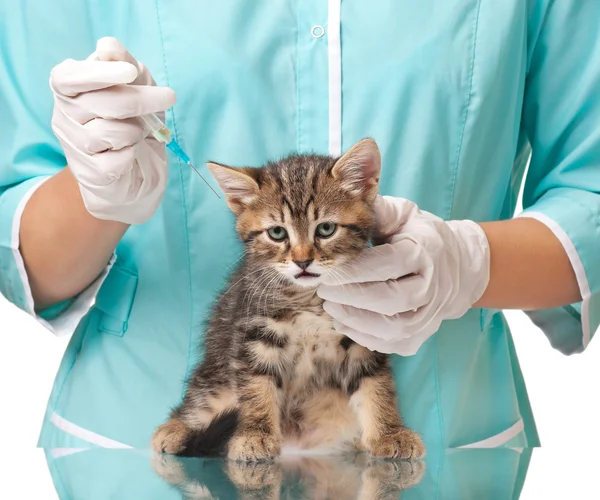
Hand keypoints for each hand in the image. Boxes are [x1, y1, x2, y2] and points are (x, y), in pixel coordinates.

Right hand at [50, 37, 175, 223]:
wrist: (138, 170)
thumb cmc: (133, 121)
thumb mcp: (137, 87)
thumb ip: (124, 64)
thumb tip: (109, 46)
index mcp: (68, 89)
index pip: (69, 78)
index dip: (99, 73)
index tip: (130, 72)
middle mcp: (64, 116)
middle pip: (100, 103)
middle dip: (140, 100)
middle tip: (168, 97)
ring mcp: (75, 147)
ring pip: (110, 132)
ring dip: (136, 130)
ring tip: (139, 132)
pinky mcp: (91, 173)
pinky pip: (118, 159)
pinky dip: (134, 153)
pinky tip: (132, 153)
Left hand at [318, 196, 490, 354]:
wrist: (458, 268)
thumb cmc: (420, 236)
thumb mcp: (404, 215)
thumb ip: (377, 210)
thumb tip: (348, 200)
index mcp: (425, 254)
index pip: (388, 265)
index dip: (354, 270)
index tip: (328, 267)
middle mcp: (432, 288)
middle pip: (390, 300)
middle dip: (350, 296)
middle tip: (323, 288)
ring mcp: (428, 317)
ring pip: (389, 328)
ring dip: (353, 319)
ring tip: (330, 305)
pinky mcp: (419, 337)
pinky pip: (389, 344)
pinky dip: (362, 335)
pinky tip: (344, 321)